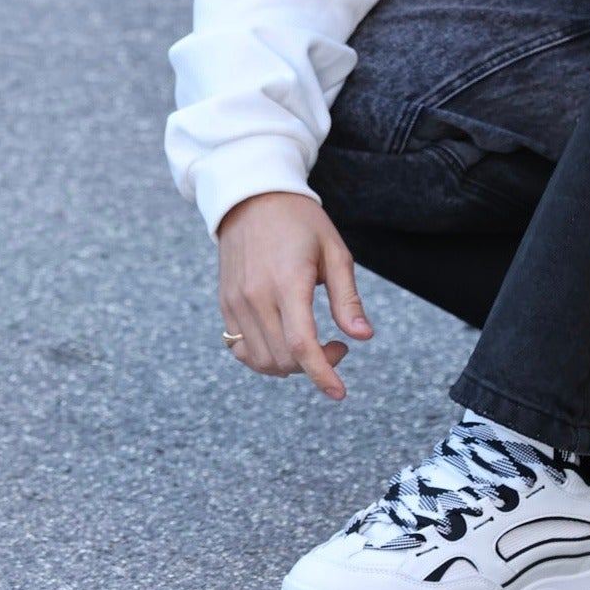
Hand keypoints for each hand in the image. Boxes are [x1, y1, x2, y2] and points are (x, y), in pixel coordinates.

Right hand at [216, 192, 371, 398]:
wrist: (252, 197)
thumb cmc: (301, 221)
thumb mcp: (334, 252)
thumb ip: (347, 298)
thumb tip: (364, 336)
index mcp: (287, 282)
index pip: (301, 345)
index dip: (322, 374)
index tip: (339, 392)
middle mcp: (256, 296)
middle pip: (283, 359)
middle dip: (315, 365)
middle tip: (338, 344)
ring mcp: (236, 302)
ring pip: (261, 360)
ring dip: (290, 365)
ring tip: (313, 342)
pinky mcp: (226, 304)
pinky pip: (241, 349)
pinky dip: (264, 358)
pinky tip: (284, 342)